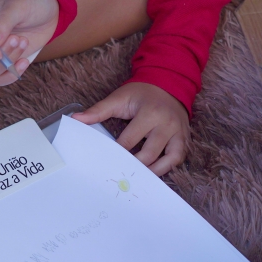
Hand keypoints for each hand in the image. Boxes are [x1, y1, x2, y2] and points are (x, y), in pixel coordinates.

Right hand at [0, 0, 59, 86]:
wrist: (47, 11)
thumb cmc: (28, 3)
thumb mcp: (16, 7)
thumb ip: (2, 23)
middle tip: (17, 39)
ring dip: (10, 62)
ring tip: (24, 41)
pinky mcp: (7, 63)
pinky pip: (1, 79)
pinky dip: (12, 74)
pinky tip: (25, 61)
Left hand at [74, 82, 188, 175]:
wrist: (168, 84)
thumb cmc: (141, 93)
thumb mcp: (119, 98)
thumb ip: (98, 110)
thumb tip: (76, 120)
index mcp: (149, 113)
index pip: (129, 141)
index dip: (116, 153)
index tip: (106, 161)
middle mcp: (166, 124)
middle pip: (148, 154)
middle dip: (133, 165)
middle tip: (119, 174)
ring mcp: (178, 133)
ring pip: (168, 160)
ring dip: (152, 171)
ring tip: (137, 178)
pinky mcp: (184, 138)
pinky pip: (178, 158)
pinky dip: (166, 167)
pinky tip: (153, 171)